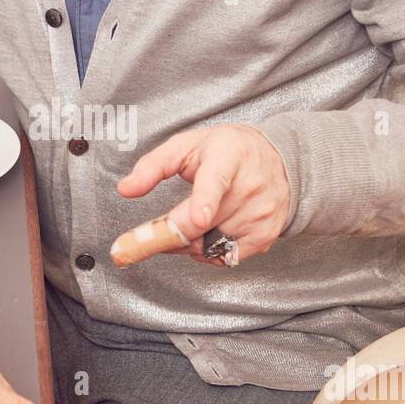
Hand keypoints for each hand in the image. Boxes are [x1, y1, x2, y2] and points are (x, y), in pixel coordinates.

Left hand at [117, 124, 290, 265]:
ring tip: (187, 221)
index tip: (199, 218)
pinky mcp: (266, 234)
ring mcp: (260, 213)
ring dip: (186, 243)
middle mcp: (249, 186)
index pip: (215, 181)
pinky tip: (207, 233)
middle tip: (139, 240)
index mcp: (227, 156)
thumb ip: (153, 165)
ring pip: (208, 245)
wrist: (279, 158)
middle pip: (199, 224)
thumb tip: (125, 189)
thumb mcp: (188, 145)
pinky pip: (225, 258)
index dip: (205, 202)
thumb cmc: (227, 151)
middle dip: (165, 234)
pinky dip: (208, 252)